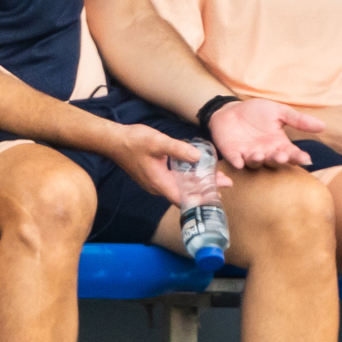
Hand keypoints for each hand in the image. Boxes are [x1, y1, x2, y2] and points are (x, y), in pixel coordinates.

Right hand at [107, 123, 231, 205]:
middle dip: (206, 190)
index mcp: (160, 183)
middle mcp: (159, 187)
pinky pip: (176, 182)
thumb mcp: (158, 143)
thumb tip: (198, 157)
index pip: (184, 199)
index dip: (201, 200)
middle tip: (227, 183)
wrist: (114, 141)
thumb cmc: (134, 142)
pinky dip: (189, 178)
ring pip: (181, 187)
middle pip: (186, 194)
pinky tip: (199, 171)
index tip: (218, 195)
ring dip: (199, 184)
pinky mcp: (156, 176)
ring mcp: (157, 182)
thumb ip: (178, 150)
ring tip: (218, 179)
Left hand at [207, 99, 321, 168]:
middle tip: (281, 156)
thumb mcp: (280, 112)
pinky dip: (237, 162)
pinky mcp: (233, 154)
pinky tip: (239, 162)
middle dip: (278, 160)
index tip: (305, 159)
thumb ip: (299, 120)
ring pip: (255, 163)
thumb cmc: (257, 112)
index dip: (298, 157)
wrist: (231, 110)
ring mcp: (249, 155)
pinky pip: (235, 161)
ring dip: (258, 160)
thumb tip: (323, 126)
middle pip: (274, 161)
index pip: (292, 153)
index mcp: (279, 144)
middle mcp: (266, 153)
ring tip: (259, 154)